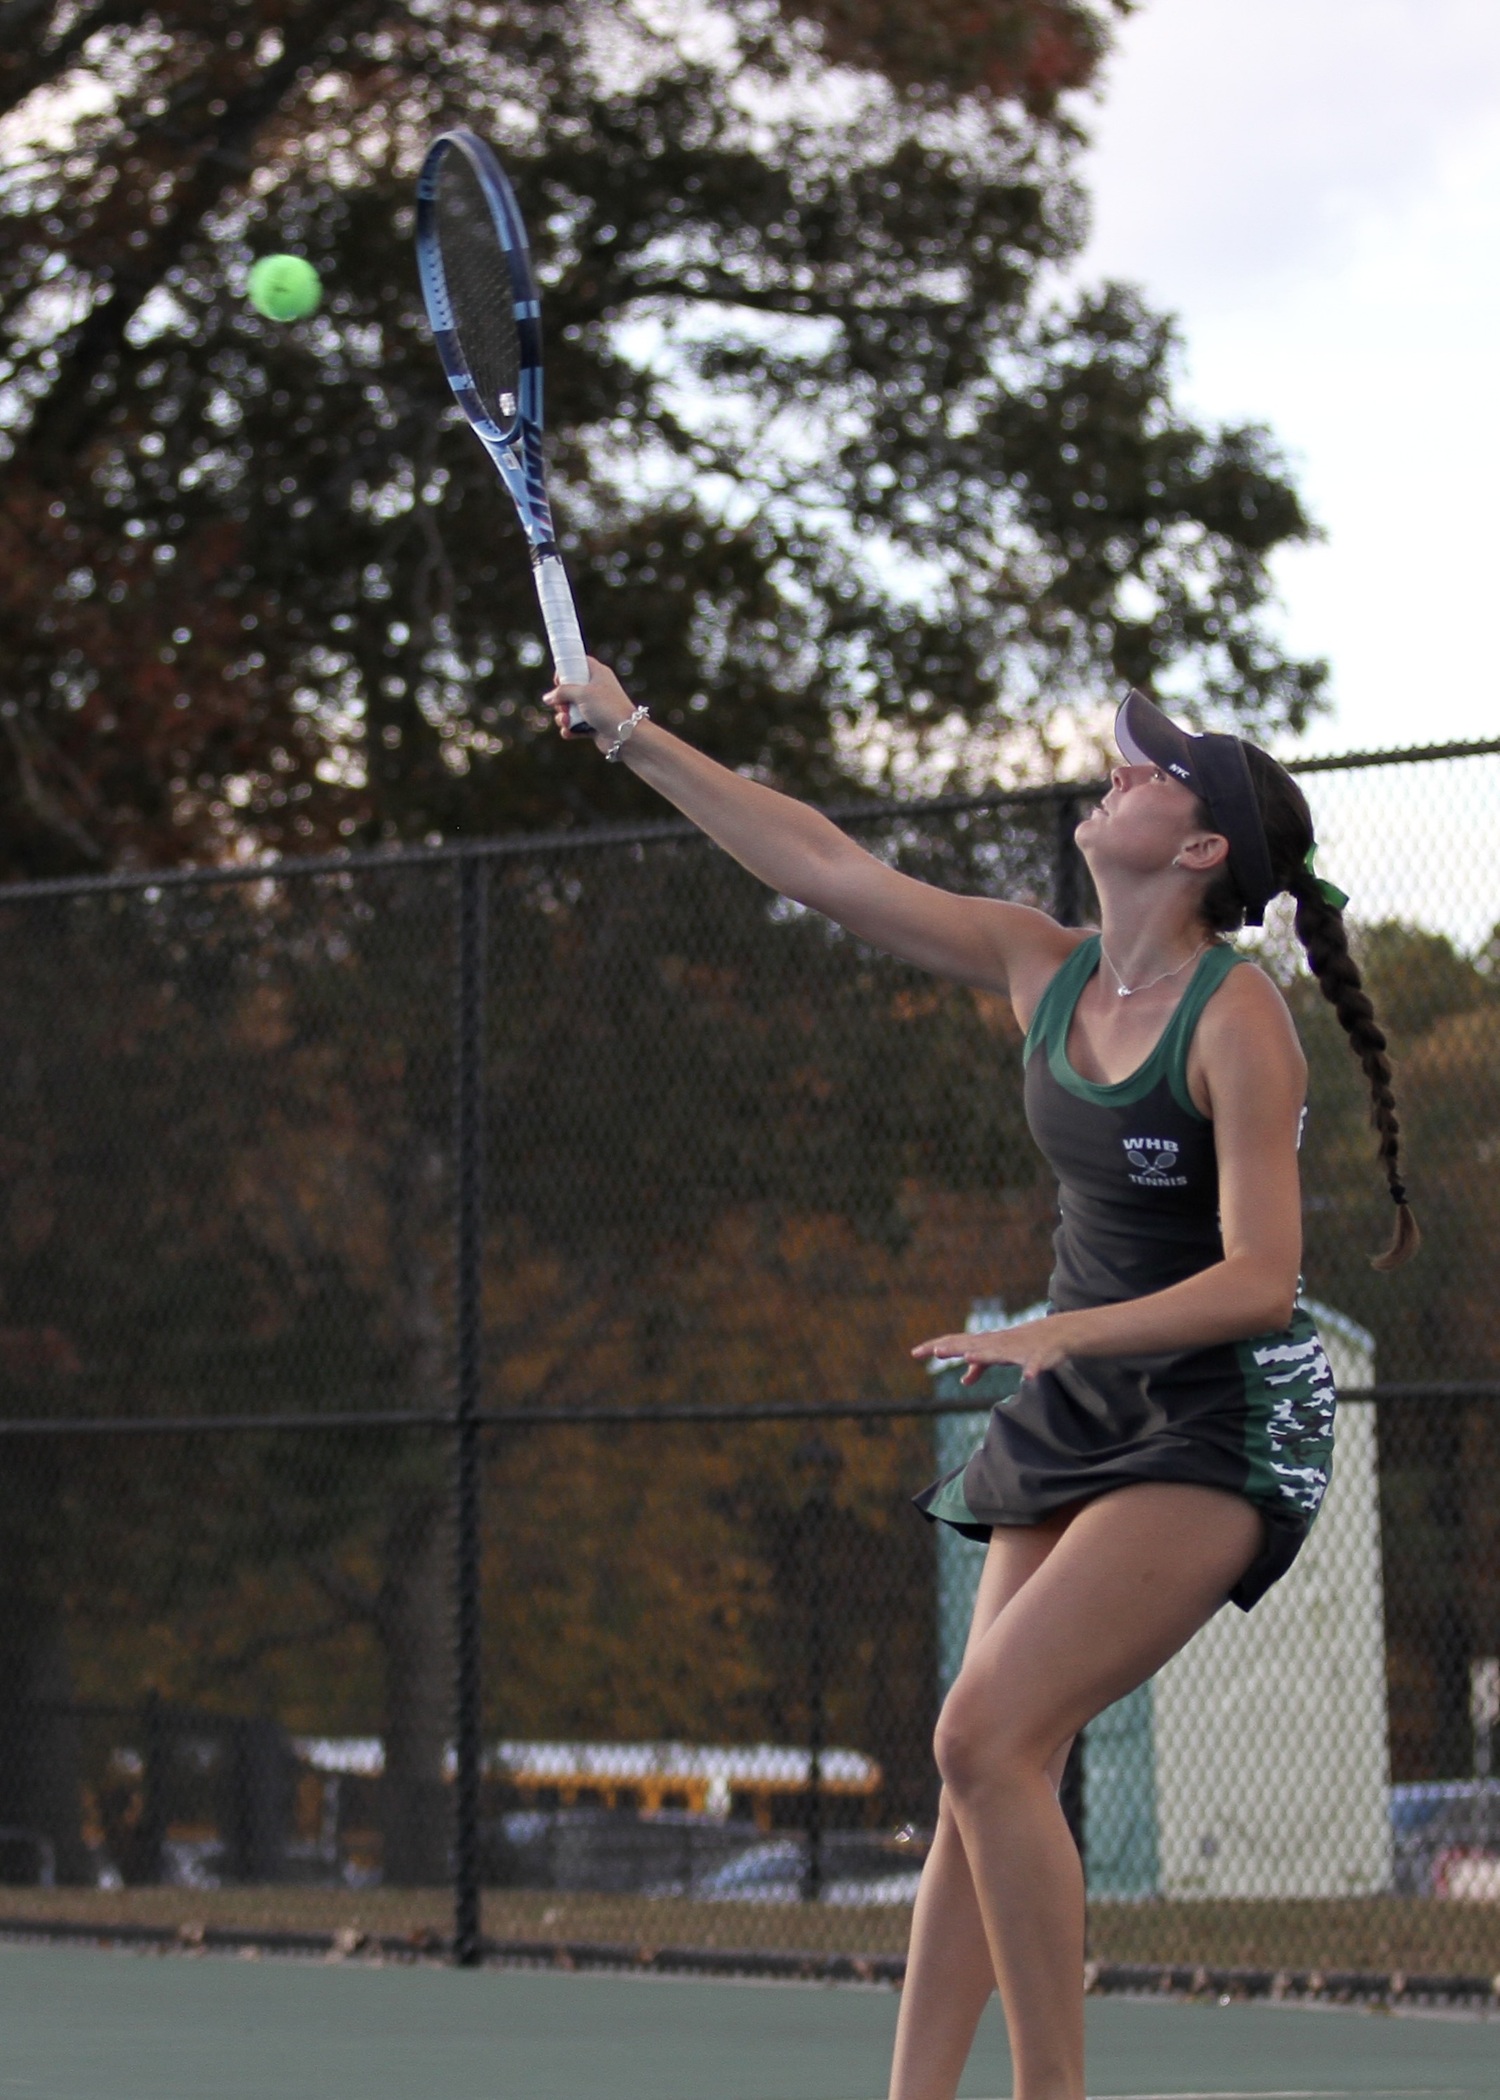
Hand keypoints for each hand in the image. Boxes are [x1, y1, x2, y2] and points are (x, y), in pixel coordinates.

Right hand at [543, 656, 637, 745]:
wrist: (626, 735)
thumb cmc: (606, 708)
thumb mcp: (581, 693)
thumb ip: (562, 692)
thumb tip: (547, 697)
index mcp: (598, 674)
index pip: (579, 663)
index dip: (566, 669)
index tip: (558, 681)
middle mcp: (597, 689)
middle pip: (569, 689)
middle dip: (560, 700)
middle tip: (563, 706)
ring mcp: (595, 708)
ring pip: (570, 709)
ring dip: (563, 717)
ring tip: (567, 722)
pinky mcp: (593, 725)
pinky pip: (575, 725)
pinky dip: (570, 729)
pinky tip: (569, 732)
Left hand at [911, 1314, 1077, 1384]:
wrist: (1055, 1335)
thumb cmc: (1022, 1345)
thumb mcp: (997, 1357)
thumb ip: (980, 1367)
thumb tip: (964, 1380)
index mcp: (985, 1344)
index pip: (955, 1343)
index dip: (936, 1347)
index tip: (914, 1353)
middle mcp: (996, 1343)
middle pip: (970, 1344)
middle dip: (953, 1347)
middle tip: (934, 1351)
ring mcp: (1016, 1349)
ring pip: (998, 1352)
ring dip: (984, 1355)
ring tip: (968, 1356)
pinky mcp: (1037, 1357)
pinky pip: (1034, 1364)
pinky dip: (1031, 1369)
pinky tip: (1028, 1376)